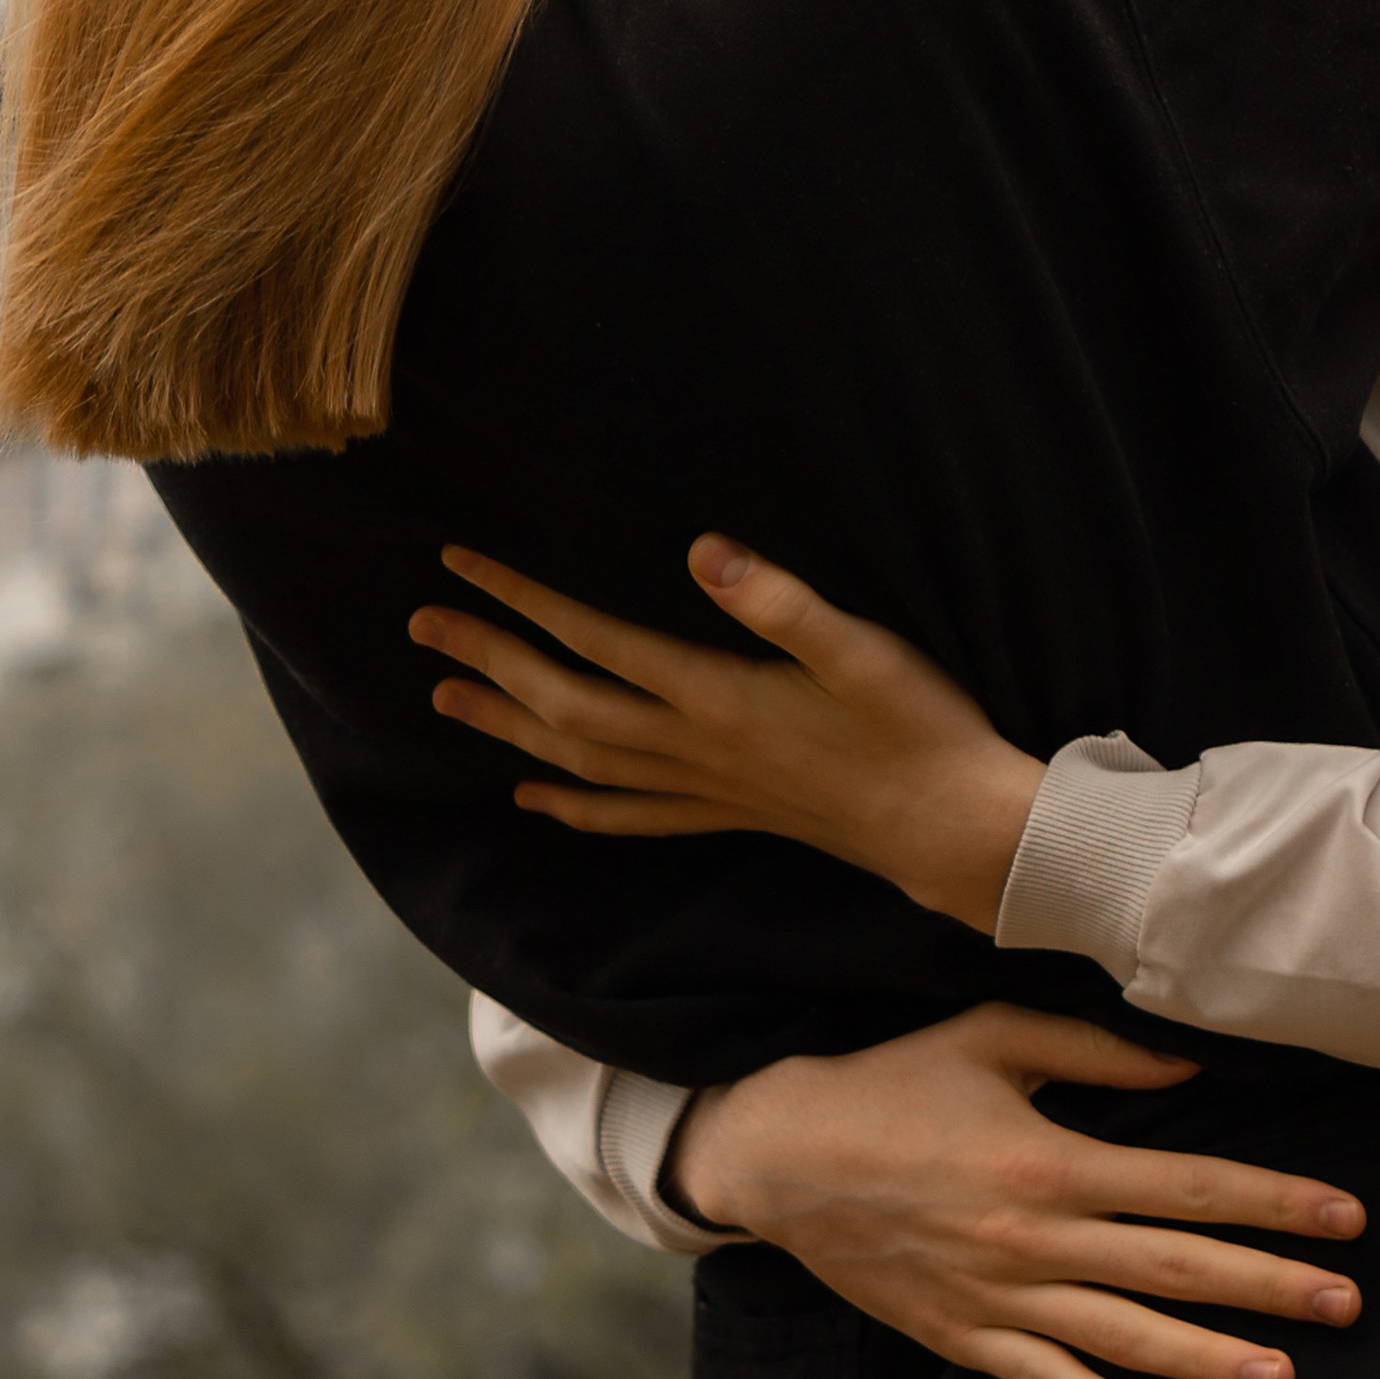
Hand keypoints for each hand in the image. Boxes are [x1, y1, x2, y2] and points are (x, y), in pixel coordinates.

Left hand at [410, 541, 1040, 931]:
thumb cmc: (918, 727)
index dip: (522, 601)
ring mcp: (709, 788)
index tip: (463, 564)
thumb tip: (700, 549)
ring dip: (508, 727)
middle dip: (489, 661)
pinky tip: (534, 797)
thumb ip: (777, 600)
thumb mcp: (861, 650)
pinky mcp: (731, 812)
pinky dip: (573, 805)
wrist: (957, 829)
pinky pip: (629, 814)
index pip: (593, 641)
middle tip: (421, 626)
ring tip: (445, 702)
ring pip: (582, 760)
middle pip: (564, 703)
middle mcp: (695, 748)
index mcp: (716, 696)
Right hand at [675, 1002, 1364, 1378]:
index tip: (1345, 1218)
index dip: (1273, 1201)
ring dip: (1208, 1361)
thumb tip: (1189, 1067)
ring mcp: (998, 1298)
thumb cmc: (895, 1083)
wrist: (783, 1156)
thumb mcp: (993, 1038)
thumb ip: (1096, 1053)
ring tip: (1284, 1378)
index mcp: (1051, 1161)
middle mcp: (1034, 1239)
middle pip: (1174, 1269)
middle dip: (1269, 1286)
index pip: (1188, 1186)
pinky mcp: (962, 1338)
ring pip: (1123, 1338)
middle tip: (1349, 1304)